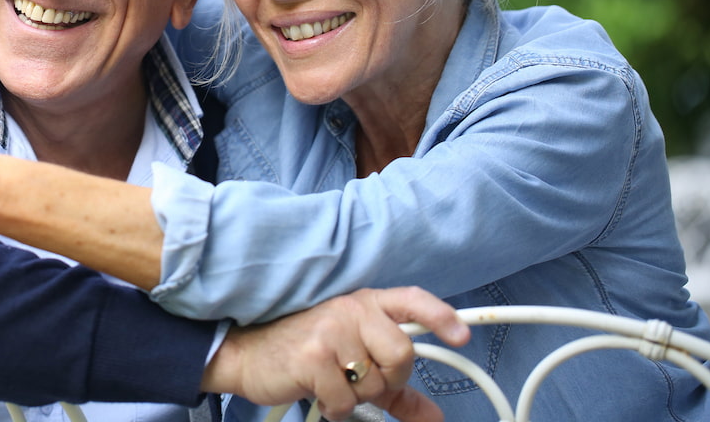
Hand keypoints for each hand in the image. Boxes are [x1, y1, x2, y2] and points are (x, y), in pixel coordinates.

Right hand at [201, 286, 468, 421]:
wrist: (248, 354)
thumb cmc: (305, 354)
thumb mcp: (354, 363)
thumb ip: (396, 388)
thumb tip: (433, 415)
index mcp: (364, 304)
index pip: (411, 300)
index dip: (440, 316)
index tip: (461, 335)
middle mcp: (350, 310)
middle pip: (402, 353)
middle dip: (390, 379)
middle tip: (364, 379)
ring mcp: (330, 330)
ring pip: (375, 383)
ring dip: (358, 397)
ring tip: (333, 383)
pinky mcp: (313, 356)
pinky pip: (347, 401)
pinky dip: (336, 408)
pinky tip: (318, 391)